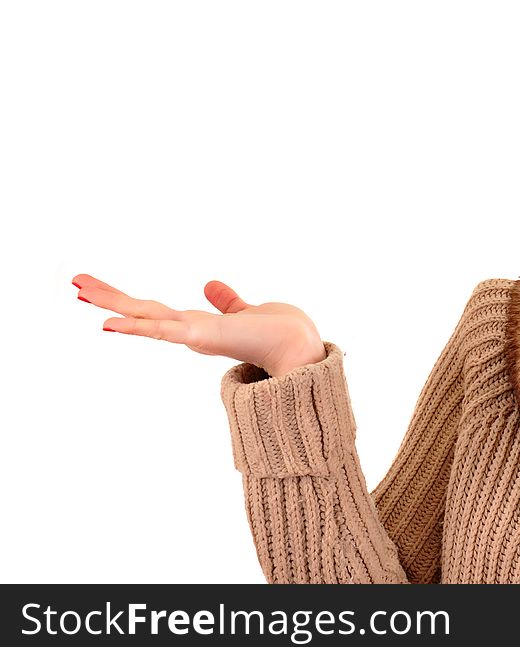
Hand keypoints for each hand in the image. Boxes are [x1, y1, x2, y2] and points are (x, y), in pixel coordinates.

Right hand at [72, 274, 325, 377]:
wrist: (297, 346)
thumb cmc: (279, 332)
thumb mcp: (244, 310)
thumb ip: (227, 301)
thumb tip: (212, 285)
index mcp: (197, 325)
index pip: (155, 311)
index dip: (128, 302)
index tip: (99, 289)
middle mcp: (190, 331)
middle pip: (142, 311)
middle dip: (110, 297)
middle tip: (76, 282)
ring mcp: (193, 334)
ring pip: (144, 316)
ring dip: (112, 304)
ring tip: (80, 289)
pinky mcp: (200, 336)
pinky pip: (162, 330)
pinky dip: (137, 328)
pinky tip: (109, 324)